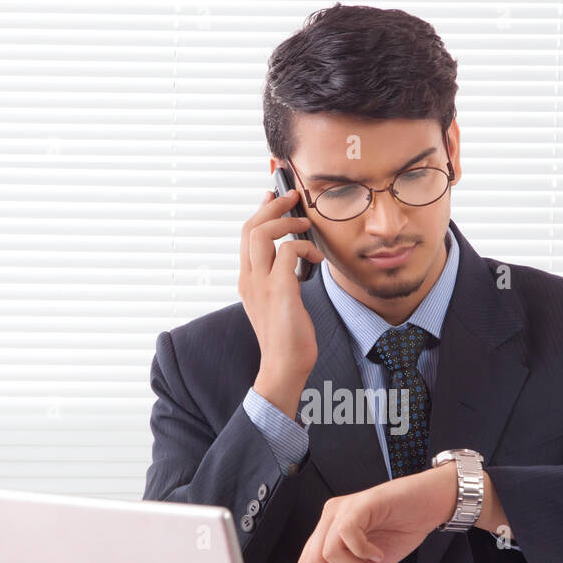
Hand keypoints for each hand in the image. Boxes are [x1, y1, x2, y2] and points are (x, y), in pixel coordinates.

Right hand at [239, 188, 325, 414]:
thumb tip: (290, 257)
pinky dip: (305, 248)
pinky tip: (317, 258)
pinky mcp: (280, 291)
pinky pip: (289, 252)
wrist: (283, 366)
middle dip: (272, 206)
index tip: (273, 197)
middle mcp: (248, 279)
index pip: (246, 235)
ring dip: (286, 222)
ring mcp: (261, 285)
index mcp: (247, 280)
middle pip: (249, 227)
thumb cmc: (286, 337)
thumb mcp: (277, 301)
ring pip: (261, 234)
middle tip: (292, 196)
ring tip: (304, 224)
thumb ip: (278, 278)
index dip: (260, 212)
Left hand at [297, 464, 456, 562]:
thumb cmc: (403, 527)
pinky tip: (379, 555)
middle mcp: (331, 518)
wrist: (430, 503)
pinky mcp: (361, 504)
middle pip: (313, 561)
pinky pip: (348, 535)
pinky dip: (364, 553)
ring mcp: (344, 509)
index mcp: (329, 531)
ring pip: (329, 553)